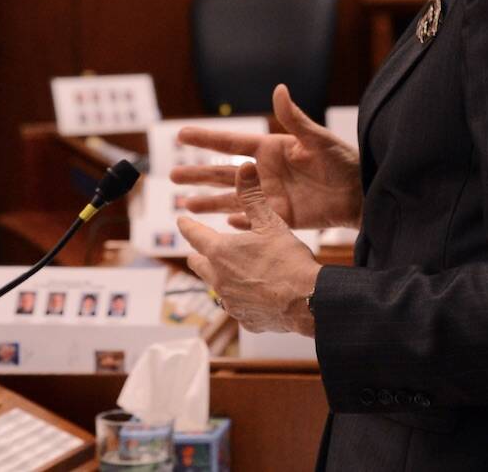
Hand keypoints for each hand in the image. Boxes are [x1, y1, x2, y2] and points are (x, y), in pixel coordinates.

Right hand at [170, 84, 360, 229]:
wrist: (361, 193)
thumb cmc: (344, 160)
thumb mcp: (318, 139)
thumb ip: (295, 119)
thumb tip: (278, 89)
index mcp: (271, 149)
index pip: (231, 143)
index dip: (206, 139)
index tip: (180, 134)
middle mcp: (265, 173)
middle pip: (224, 174)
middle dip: (198, 175)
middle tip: (171, 177)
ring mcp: (271, 196)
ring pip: (232, 199)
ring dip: (210, 202)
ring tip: (186, 206)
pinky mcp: (281, 217)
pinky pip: (252, 221)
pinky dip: (237, 223)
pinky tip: (221, 225)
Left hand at [179, 163, 321, 335]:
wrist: (307, 301)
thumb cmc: (288, 259)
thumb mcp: (270, 222)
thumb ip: (252, 196)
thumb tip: (244, 167)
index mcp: (220, 252)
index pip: (194, 235)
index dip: (187, 225)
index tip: (181, 220)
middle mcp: (219, 279)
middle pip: (198, 265)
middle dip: (197, 255)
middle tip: (198, 250)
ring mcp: (230, 302)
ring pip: (216, 288)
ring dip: (218, 278)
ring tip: (227, 273)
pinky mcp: (244, 319)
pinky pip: (236, 306)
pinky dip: (241, 298)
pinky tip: (253, 295)